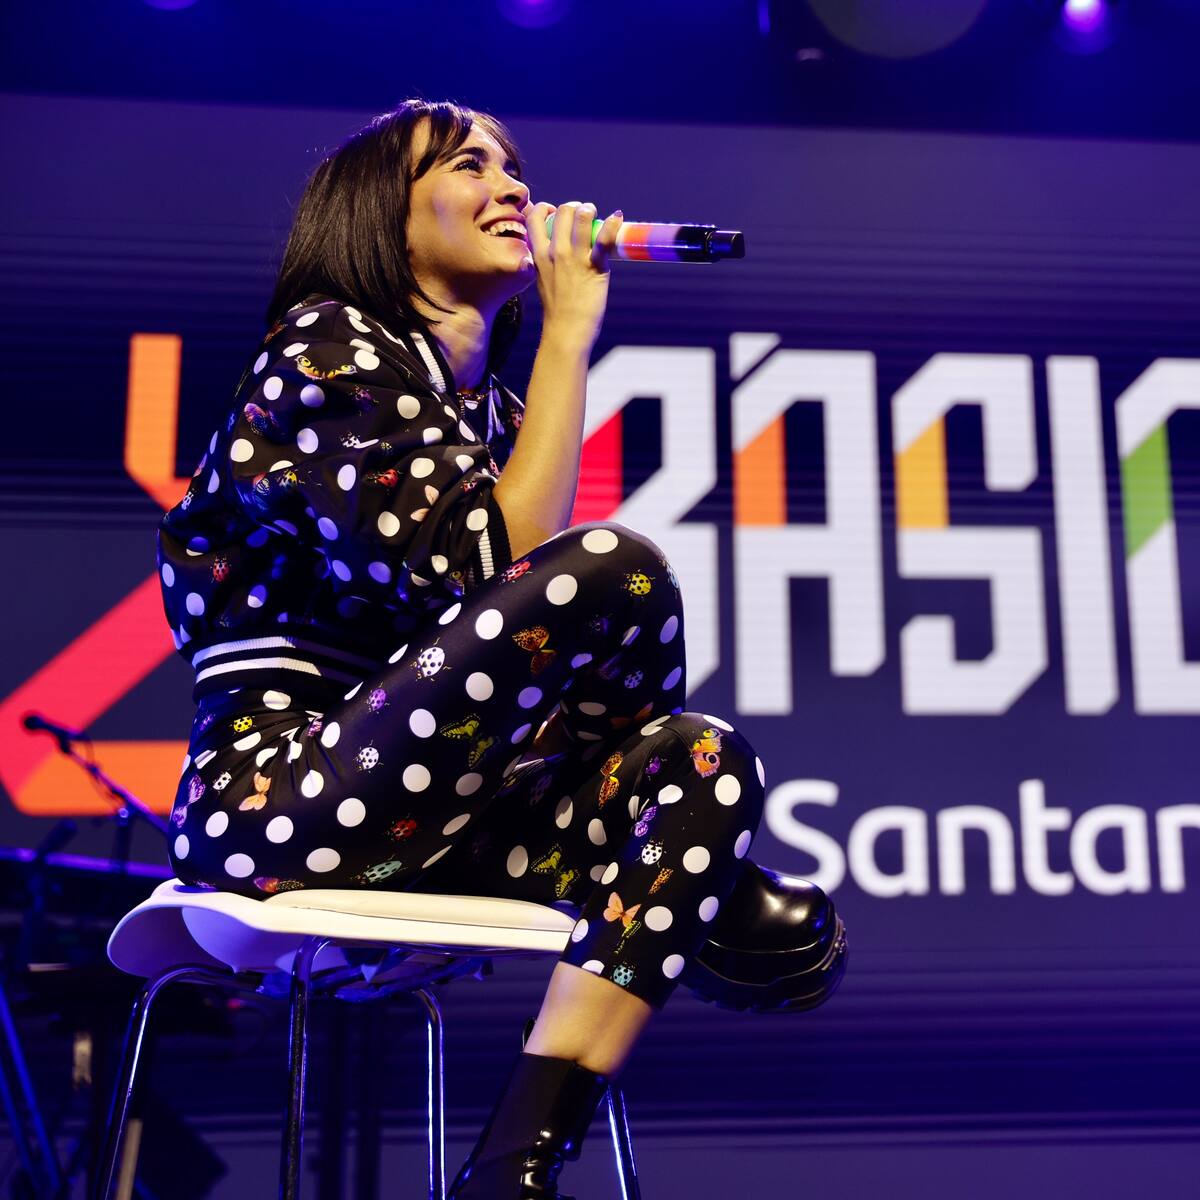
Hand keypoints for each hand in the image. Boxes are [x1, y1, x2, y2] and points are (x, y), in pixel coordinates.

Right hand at [522, 199, 622, 350]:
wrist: (565, 331)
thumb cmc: (557, 310)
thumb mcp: (543, 280)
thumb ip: (548, 262)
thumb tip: (558, 251)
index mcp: (538, 255)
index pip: (534, 217)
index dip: (546, 208)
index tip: (555, 213)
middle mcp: (555, 252)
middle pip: (563, 211)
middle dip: (575, 207)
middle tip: (584, 216)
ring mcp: (574, 258)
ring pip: (582, 216)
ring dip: (591, 211)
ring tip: (597, 217)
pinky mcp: (594, 267)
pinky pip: (605, 239)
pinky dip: (613, 224)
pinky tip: (617, 218)